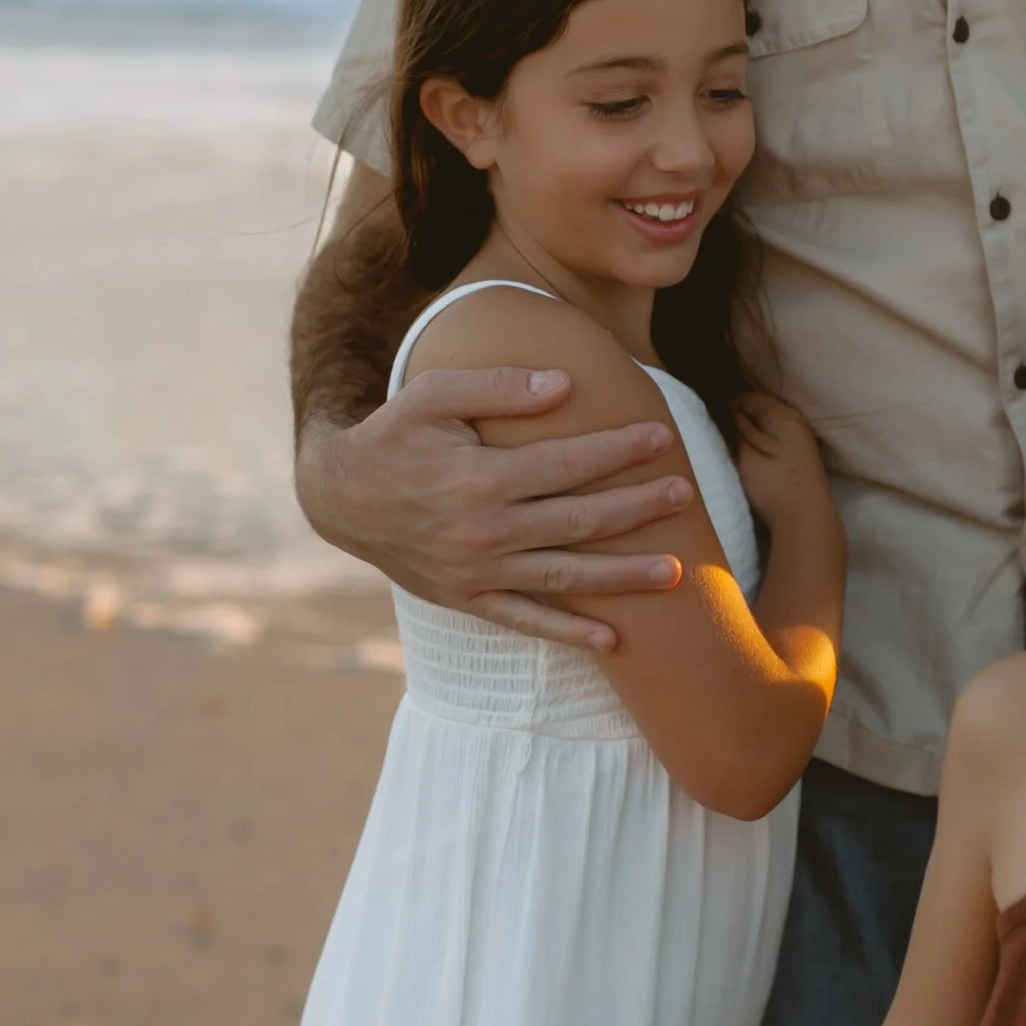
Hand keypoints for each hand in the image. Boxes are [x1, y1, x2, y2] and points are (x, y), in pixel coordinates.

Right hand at [296, 366, 691, 650]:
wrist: (340, 497)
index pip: (567, 464)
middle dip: (637, 507)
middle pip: (578, 521)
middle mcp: (484, 531)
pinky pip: (526, 620)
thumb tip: (565, 385)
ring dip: (623, 575)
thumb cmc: (393, 434)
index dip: (617, 449)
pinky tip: (613, 641)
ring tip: (676, 572)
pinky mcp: (467, 598)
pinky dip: (568, 633)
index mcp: (480, 478)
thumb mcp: (433, 394)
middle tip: (685, 492)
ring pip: (565, 576)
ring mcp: (477, 572)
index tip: (660, 434)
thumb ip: (499, 387)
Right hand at [734, 391, 833, 534]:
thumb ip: (739, 427)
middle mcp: (797, 422)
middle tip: (720, 426)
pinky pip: (778, 438)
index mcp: (784, 414)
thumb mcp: (748, 452)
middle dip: (743, 414)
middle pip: (764, 409)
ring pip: (771, 425)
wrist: (806, 518)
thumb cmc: (774, 482)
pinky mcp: (803, 457)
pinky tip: (752, 451)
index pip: (751, 397)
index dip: (730, 402)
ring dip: (753, 428)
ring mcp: (803, 440)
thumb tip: (732, 407)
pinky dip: (764, 440)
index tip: (712, 412)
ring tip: (732, 439)